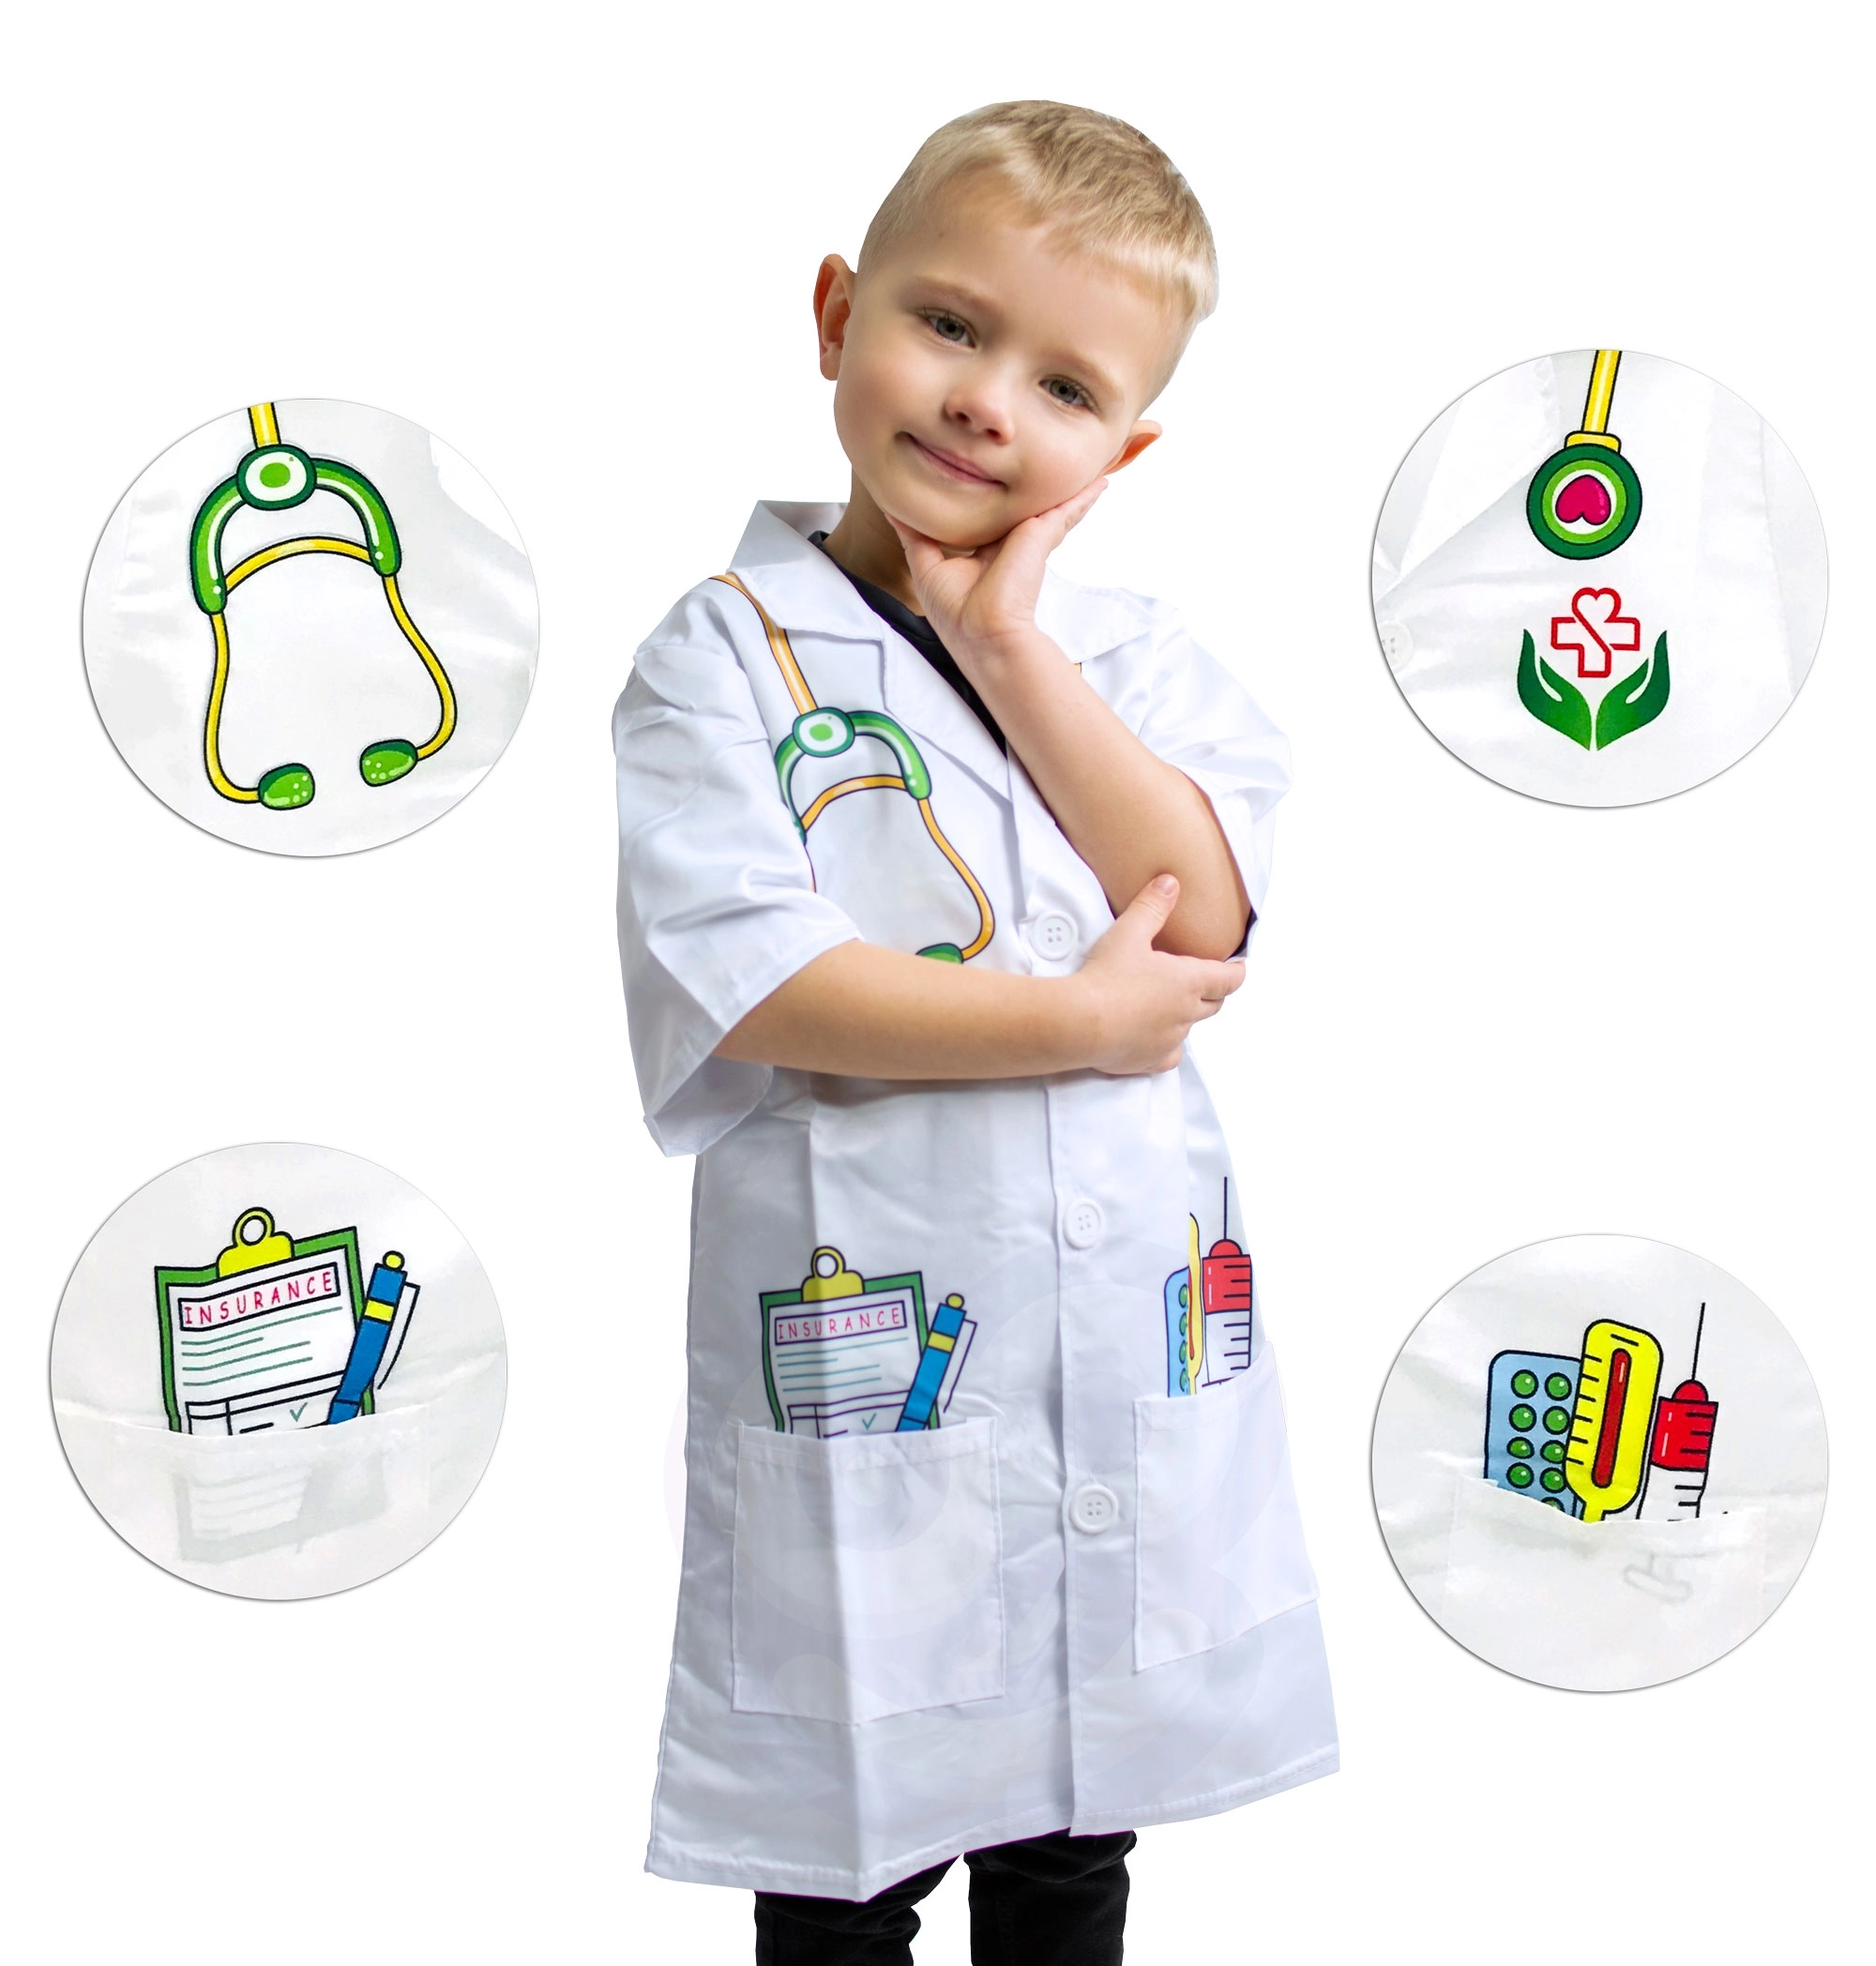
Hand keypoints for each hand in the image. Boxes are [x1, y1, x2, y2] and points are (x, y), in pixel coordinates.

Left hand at [886, 478, 1107, 663]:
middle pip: (1024, 503)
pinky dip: (1083, 497)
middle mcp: (1011, 540)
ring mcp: (1031, 537)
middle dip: (1034, 483)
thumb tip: (893, 508)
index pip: (992, 513)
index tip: (989, 466)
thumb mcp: (927, 565)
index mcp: (987, 548)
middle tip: (1046, 452)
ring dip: (1068, 485)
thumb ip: (916, 534)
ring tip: (1088, 462)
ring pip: (1050, 502)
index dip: (992, 491)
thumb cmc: (957, 611)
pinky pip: (1067, 508)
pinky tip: (1100, 481)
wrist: (985, 633)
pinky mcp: (1042, 534)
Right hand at [1070, 874, 1244, 1074]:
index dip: (1236, 971)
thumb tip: (1170, 882)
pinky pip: (1169, 1056)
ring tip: (1172, 1005)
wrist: (1080, 1022)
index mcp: (1189, 982)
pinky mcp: (1149, 1060)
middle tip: (1207, 982)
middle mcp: (1186, 1014)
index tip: (1238, 966)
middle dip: (1214, 992)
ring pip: (1190, 1029)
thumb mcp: (1129, 932)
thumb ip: (1152, 906)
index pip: (1229, 979)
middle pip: (1215, 1005)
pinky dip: (1168, 1047)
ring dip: (1187, 1016)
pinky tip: (1157, 1040)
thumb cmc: (1106, 977)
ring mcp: (1169, 1040)